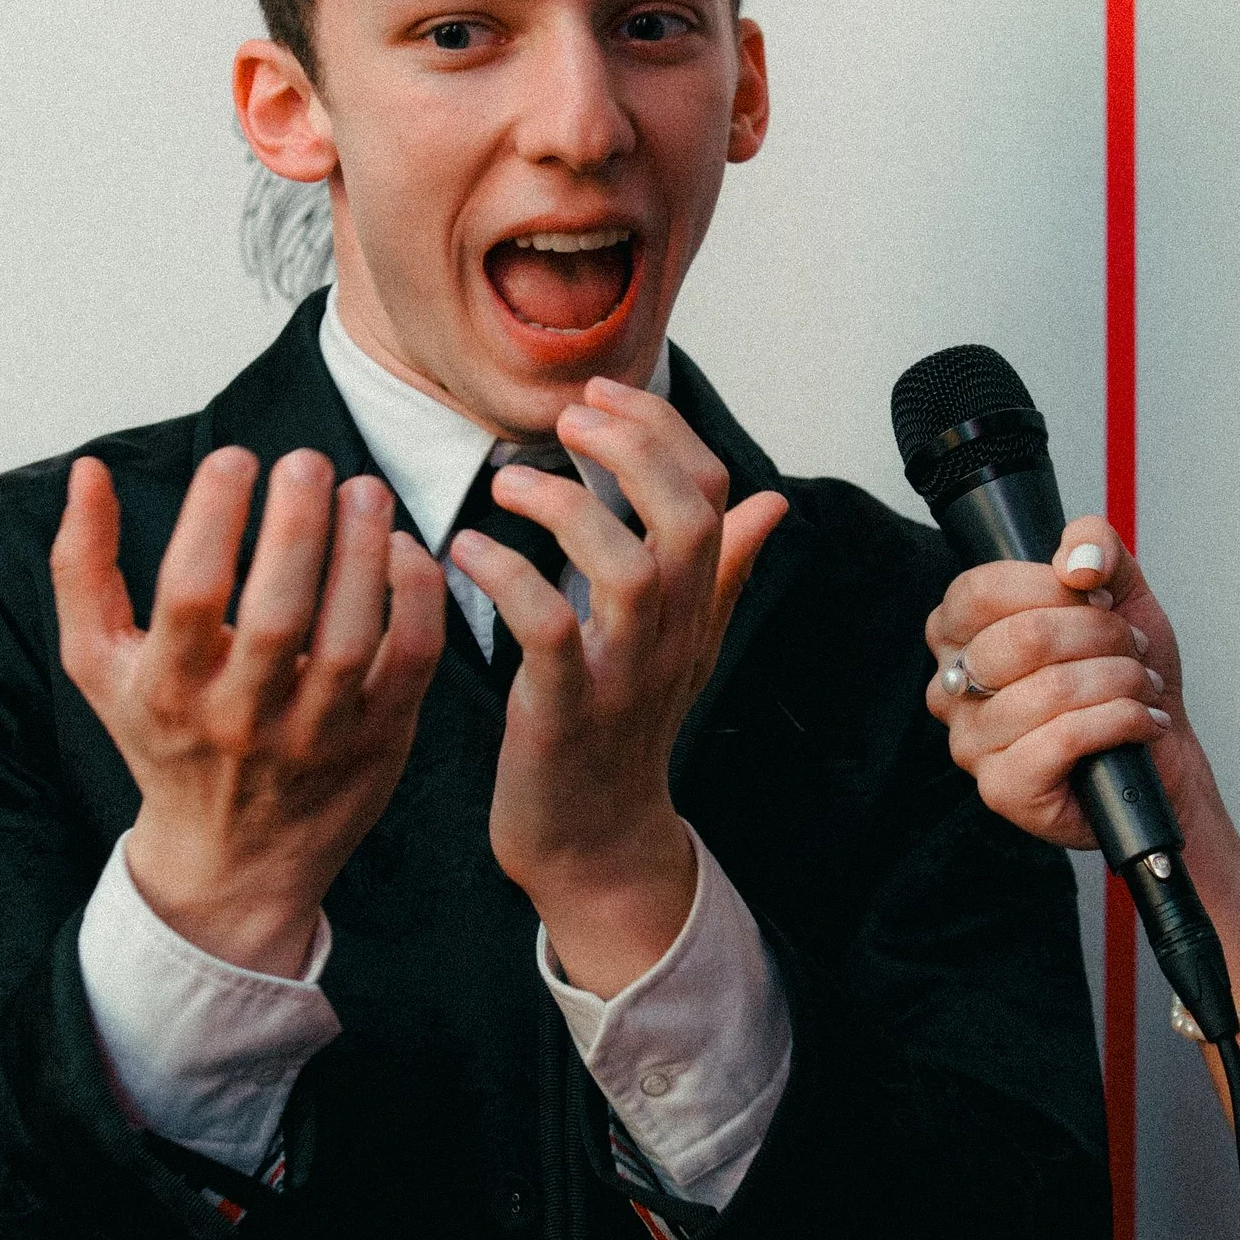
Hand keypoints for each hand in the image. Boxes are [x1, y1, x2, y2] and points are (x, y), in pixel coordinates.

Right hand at [51, 446, 446, 976]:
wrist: (232, 859)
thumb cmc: (164, 737)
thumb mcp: (101, 664)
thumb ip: (82, 566)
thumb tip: (88, 469)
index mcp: (167, 691)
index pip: (188, 593)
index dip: (213, 516)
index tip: (234, 458)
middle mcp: (240, 720)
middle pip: (276, 614)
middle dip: (296, 526)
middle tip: (306, 460)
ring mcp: (316, 736)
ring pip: (349, 637)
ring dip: (362, 552)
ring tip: (362, 488)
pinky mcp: (379, 741)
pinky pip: (410, 661)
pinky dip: (415, 599)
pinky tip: (402, 548)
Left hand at [448, 381, 787, 995]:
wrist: (593, 846)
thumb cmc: (621, 734)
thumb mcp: (682, 647)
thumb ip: (721, 571)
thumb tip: (772, 502)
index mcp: (696, 609)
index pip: (713, 496)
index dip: (663, 431)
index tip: (602, 393)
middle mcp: (673, 638)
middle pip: (685, 522)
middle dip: (632, 450)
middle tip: (569, 419)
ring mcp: (623, 680)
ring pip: (629, 571)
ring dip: (566, 509)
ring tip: (508, 482)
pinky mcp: (564, 716)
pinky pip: (548, 632)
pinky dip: (508, 578)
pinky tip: (467, 549)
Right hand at [921, 517, 1219, 851]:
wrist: (1159, 755)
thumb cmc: (1122, 679)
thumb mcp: (1118, 592)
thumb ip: (1096, 545)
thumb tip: (1078, 560)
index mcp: (958, 635)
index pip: (981, 590)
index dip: (1053, 587)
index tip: (1097, 599)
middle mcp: (951, 688)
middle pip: (1024, 637)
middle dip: (1103, 635)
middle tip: (1133, 647)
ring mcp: (971, 743)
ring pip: (1052, 689)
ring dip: (1120, 681)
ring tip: (1141, 687)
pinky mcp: (1003, 789)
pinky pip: (1064, 739)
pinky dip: (1121, 721)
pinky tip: (1140, 722)